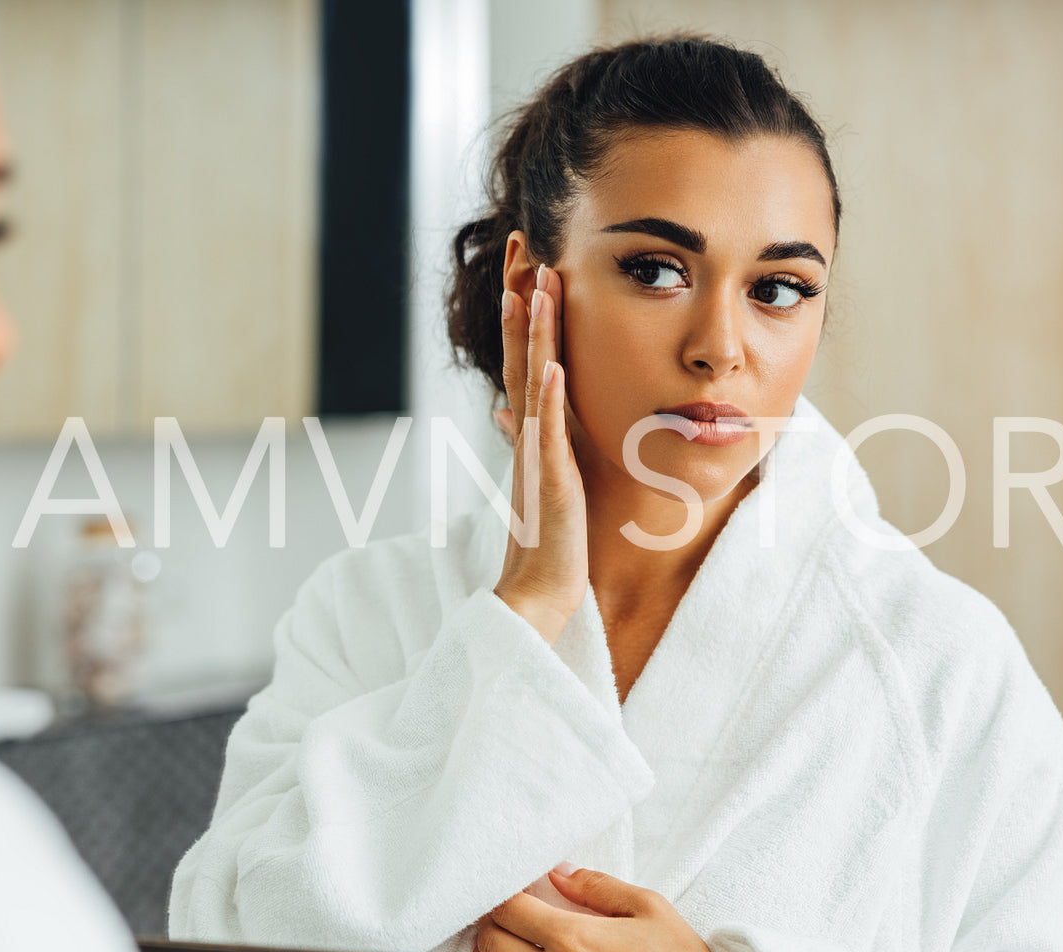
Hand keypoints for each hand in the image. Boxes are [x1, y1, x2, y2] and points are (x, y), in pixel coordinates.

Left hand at [471, 865, 735, 951]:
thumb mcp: (648, 909)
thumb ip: (598, 887)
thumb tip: (560, 873)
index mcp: (574, 940)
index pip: (509, 909)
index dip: (505, 892)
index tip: (515, 886)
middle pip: (489, 942)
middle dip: (494, 921)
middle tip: (513, 910)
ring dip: (498, 951)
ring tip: (521, 937)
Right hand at [491, 264, 588, 645]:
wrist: (538, 593)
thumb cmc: (548, 542)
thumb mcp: (544, 478)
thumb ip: (532, 438)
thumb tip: (509, 409)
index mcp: (533, 431)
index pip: (527, 356)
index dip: (526, 309)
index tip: (528, 263)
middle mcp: (528, 434)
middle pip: (521, 352)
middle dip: (521, 298)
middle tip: (522, 246)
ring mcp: (537, 454)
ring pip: (532, 380)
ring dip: (534, 331)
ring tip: (536, 284)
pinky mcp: (550, 481)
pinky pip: (547, 431)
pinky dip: (548, 395)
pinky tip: (553, 363)